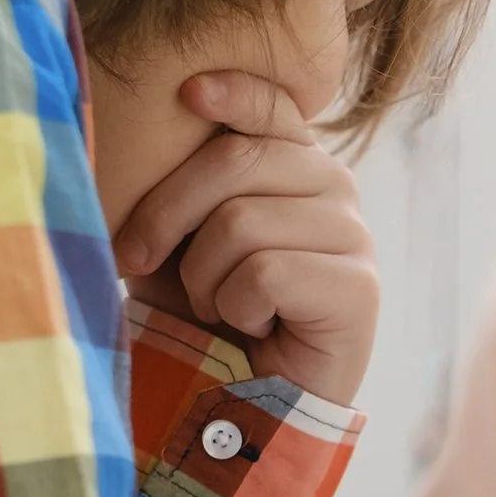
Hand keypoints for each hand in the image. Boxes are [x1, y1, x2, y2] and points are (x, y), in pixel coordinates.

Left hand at [111, 70, 376, 404]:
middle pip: (238, 161)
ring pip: (244, 221)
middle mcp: (337, 192)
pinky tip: (255, 330)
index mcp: (296, 170)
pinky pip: (266, 273)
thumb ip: (185, 185)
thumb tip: (151, 125)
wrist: (246, 404)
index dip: (236, 93)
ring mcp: (355, 239)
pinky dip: (237, 309)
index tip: (189, 92)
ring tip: (218, 309)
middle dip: (167, 213)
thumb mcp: (180, 239)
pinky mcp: (360, 290)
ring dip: (204, 278)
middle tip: (135, 261)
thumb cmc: (205, 319)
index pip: (275, 109)